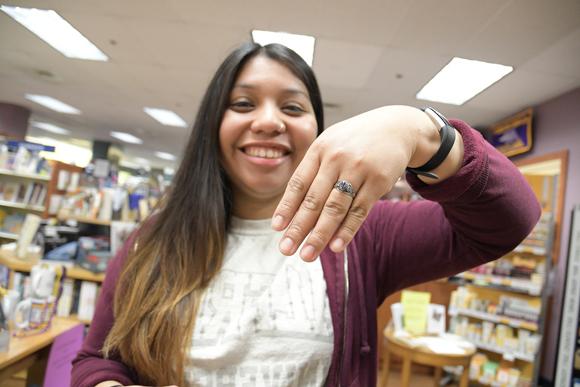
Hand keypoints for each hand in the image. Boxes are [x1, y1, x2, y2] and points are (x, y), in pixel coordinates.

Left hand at [272, 105, 438, 260]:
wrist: (397, 127)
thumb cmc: (356, 142)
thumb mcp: (331, 145)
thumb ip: (313, 171)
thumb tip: (295, 209)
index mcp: (319, 149)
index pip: (298, 183)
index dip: (286, 207)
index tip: (277, 228)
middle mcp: (336, 158)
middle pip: (314, 200)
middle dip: (298, 227)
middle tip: (286, 249)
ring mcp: (358, 170)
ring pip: (335, 208)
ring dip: (320, 235)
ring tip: (307, 255)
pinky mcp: (378, 181)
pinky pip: (359, 210)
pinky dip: (347, 230)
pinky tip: (335, 246)